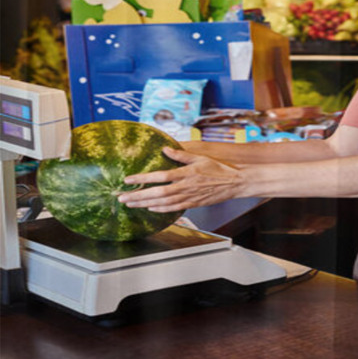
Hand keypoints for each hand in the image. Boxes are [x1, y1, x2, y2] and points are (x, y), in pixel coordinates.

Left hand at [117, 147, 245, 211]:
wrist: (234, 183)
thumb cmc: (218, 169)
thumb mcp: (200, 157)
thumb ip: (181, 155)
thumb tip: (165, 149)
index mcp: (186, 173)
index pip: (160, 177)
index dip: (143, 178)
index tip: (128, 180)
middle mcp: (185, 187)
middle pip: (157, 193)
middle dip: (137, 196)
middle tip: (121, 197)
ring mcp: (188, 197)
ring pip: (162, 203)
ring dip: (144, 204)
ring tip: (130, 204)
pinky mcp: (192, 204)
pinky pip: (173, 209)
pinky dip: (159, 209)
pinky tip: (150, 208)